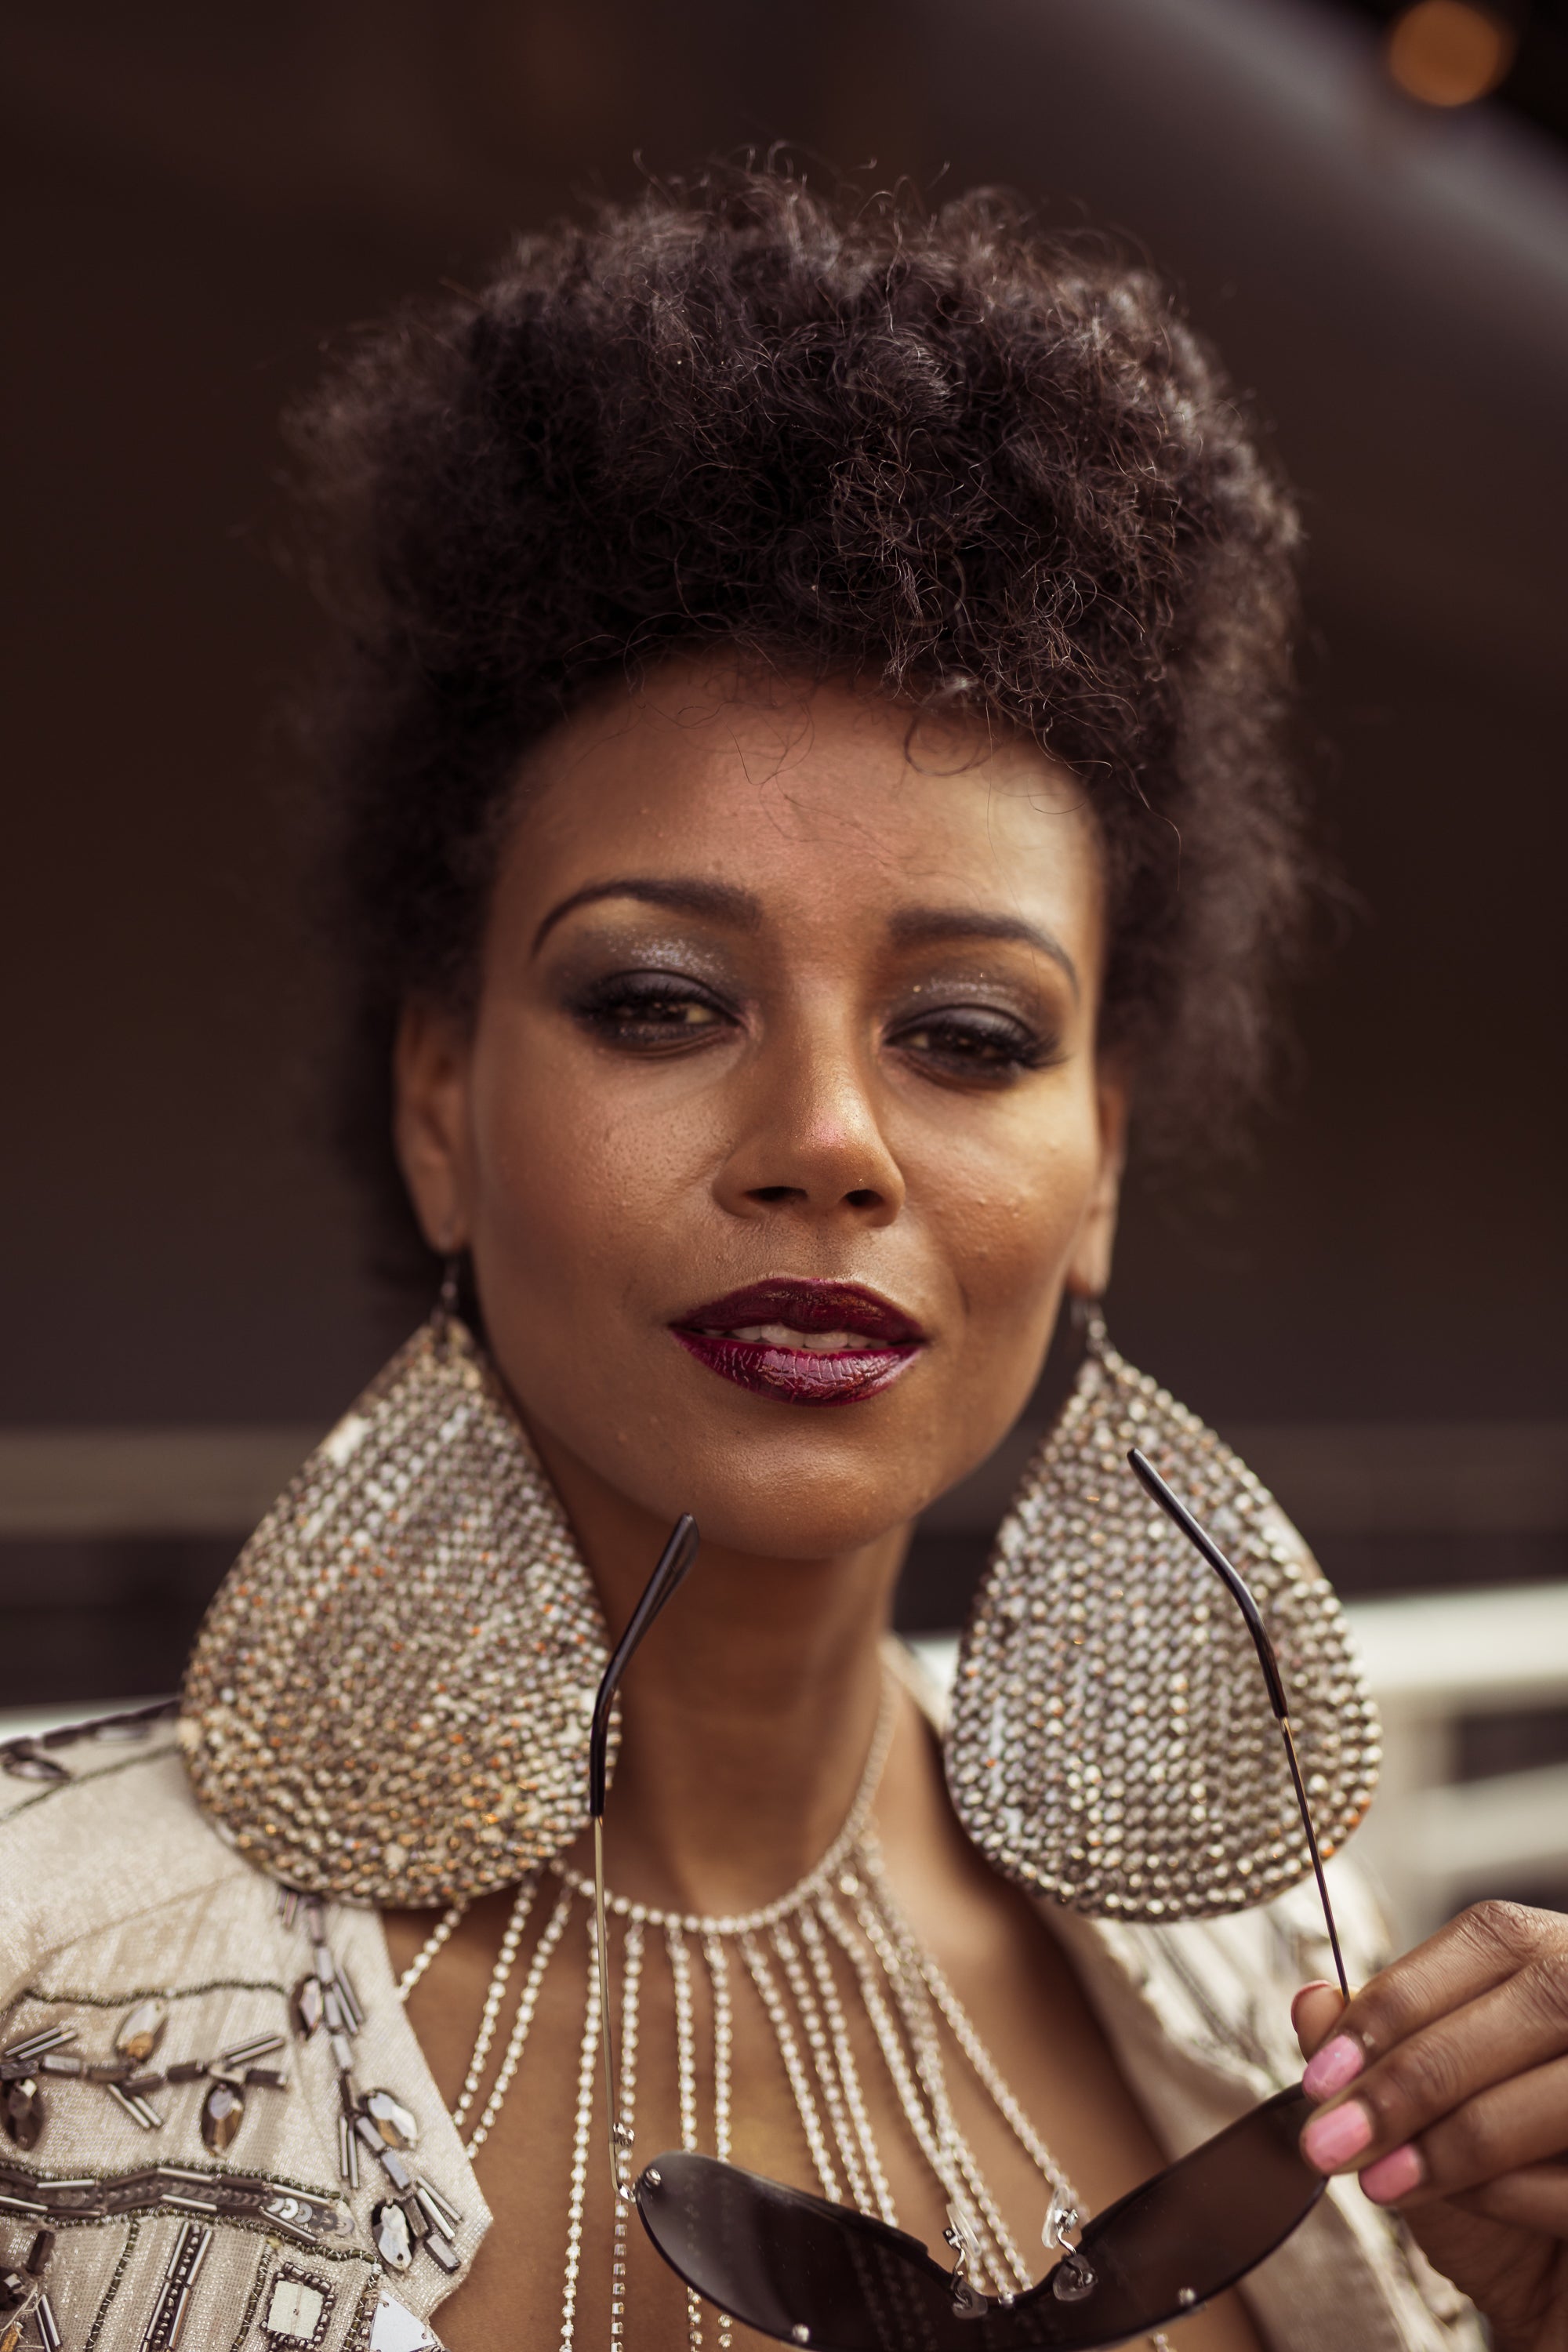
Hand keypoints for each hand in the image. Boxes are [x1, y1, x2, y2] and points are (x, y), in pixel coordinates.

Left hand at [1294, 1900, 1567, 2351]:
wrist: (1555, 2289)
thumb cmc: (1493, 2183)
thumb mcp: (1414, 2112)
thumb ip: (1371, 2052)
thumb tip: (1313, 2001)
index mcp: (1559, 1959)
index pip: (1491, 1938)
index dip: (1402, 1999)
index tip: (1321, 2072)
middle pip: (1538, 2002)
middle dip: (1419, 2074)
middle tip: (1333, 2137)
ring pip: (1566, 2082)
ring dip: (1456, 2138)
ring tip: (1379, 2180)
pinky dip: (1510, 2192)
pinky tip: (1458, 2207)